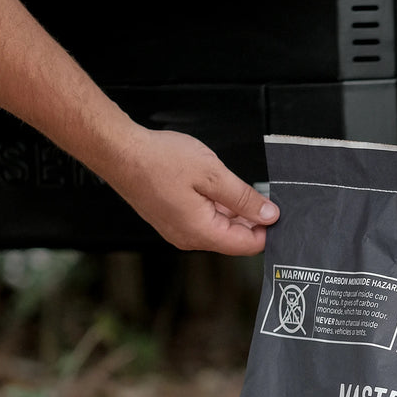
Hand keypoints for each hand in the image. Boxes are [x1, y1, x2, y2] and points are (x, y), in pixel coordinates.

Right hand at [106, 127, 279, 254]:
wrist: (118, 151)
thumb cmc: (158, 160)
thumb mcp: (212, 174)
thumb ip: (244, 198)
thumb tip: (269, 215)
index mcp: (200, 232)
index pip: (247, 245)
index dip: (267, 230)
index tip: (278, 212)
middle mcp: (188, 238)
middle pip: (234, 238)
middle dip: (253, 220)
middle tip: (264, 195)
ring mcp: (178, 230)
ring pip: (219, 227)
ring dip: (235, 211)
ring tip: (238, 186)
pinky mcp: (172, 219)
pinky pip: (204, 220)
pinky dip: (217, 207)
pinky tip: (218, 187)